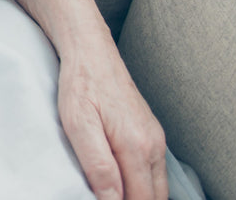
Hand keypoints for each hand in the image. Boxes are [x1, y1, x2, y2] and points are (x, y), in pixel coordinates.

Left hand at [57, 48, 166, 199]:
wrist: (90, 50)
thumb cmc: (80, 83)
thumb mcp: (78, 123)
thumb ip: (98, 165)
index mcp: (137, 146)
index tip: (101, 199)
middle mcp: (153, 145)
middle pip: (154, 197)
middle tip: (104, 196)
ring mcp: (156, 138)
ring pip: (157, 186)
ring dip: (139, 195)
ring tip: (111, 190)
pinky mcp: (151, 133)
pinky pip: (154, 170)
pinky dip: (142, 182)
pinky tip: (122, 178)